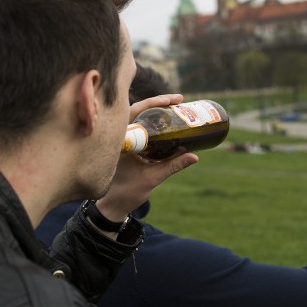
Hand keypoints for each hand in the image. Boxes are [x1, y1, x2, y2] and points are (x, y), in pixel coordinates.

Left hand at [95, 95, 198, 220]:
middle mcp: (119, 136)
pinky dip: (152, 123)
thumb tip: (194, 156)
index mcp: (121, 140)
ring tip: (176, 107)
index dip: (155, 102)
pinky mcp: (126, 146)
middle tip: (179, 100)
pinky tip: (166, 121)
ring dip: (156, 111)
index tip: (172, 100)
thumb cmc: (127, 193)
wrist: (112, 206)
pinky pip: (139, 128)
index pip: (136, 111)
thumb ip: (173, 166)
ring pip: (139, 118)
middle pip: (138, 109)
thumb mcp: (152, 178)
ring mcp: (122, 140)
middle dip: (159, 102)